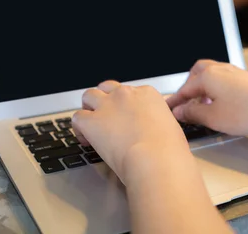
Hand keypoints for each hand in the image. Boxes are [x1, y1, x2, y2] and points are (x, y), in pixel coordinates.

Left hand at [72, 81, 189, 184]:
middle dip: (105, 100)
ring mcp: (107, 106)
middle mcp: (125, 95)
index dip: (125, 106)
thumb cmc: (168, 149)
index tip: (126, 119)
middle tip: (106, 117)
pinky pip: (77, 118)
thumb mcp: (171, 127)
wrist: (155, 158)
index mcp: (147, 94)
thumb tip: (155, 130)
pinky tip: (86, 139)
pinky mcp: (92, 122)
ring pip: (89, 96)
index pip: (130, 92)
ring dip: (89, 108)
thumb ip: (158, 123)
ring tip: (92, 125)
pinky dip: (78, 128)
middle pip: (107, 88)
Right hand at [166, 60, 247, 135]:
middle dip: (188, 88)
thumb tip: (179, 110)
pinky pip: (222, 79)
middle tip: (185, 104)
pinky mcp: (244, 78)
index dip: (175, 102)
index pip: (184, 89)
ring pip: (210, 75)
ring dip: (202, 88)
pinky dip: (215, 89)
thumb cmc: (247, 111)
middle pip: (196, 73)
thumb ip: (192, 113)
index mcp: (207, 76)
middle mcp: (218, 69)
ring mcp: (233, 72)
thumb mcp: (213, 117)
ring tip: (203, 106)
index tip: (168, 110)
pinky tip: (220, 104)